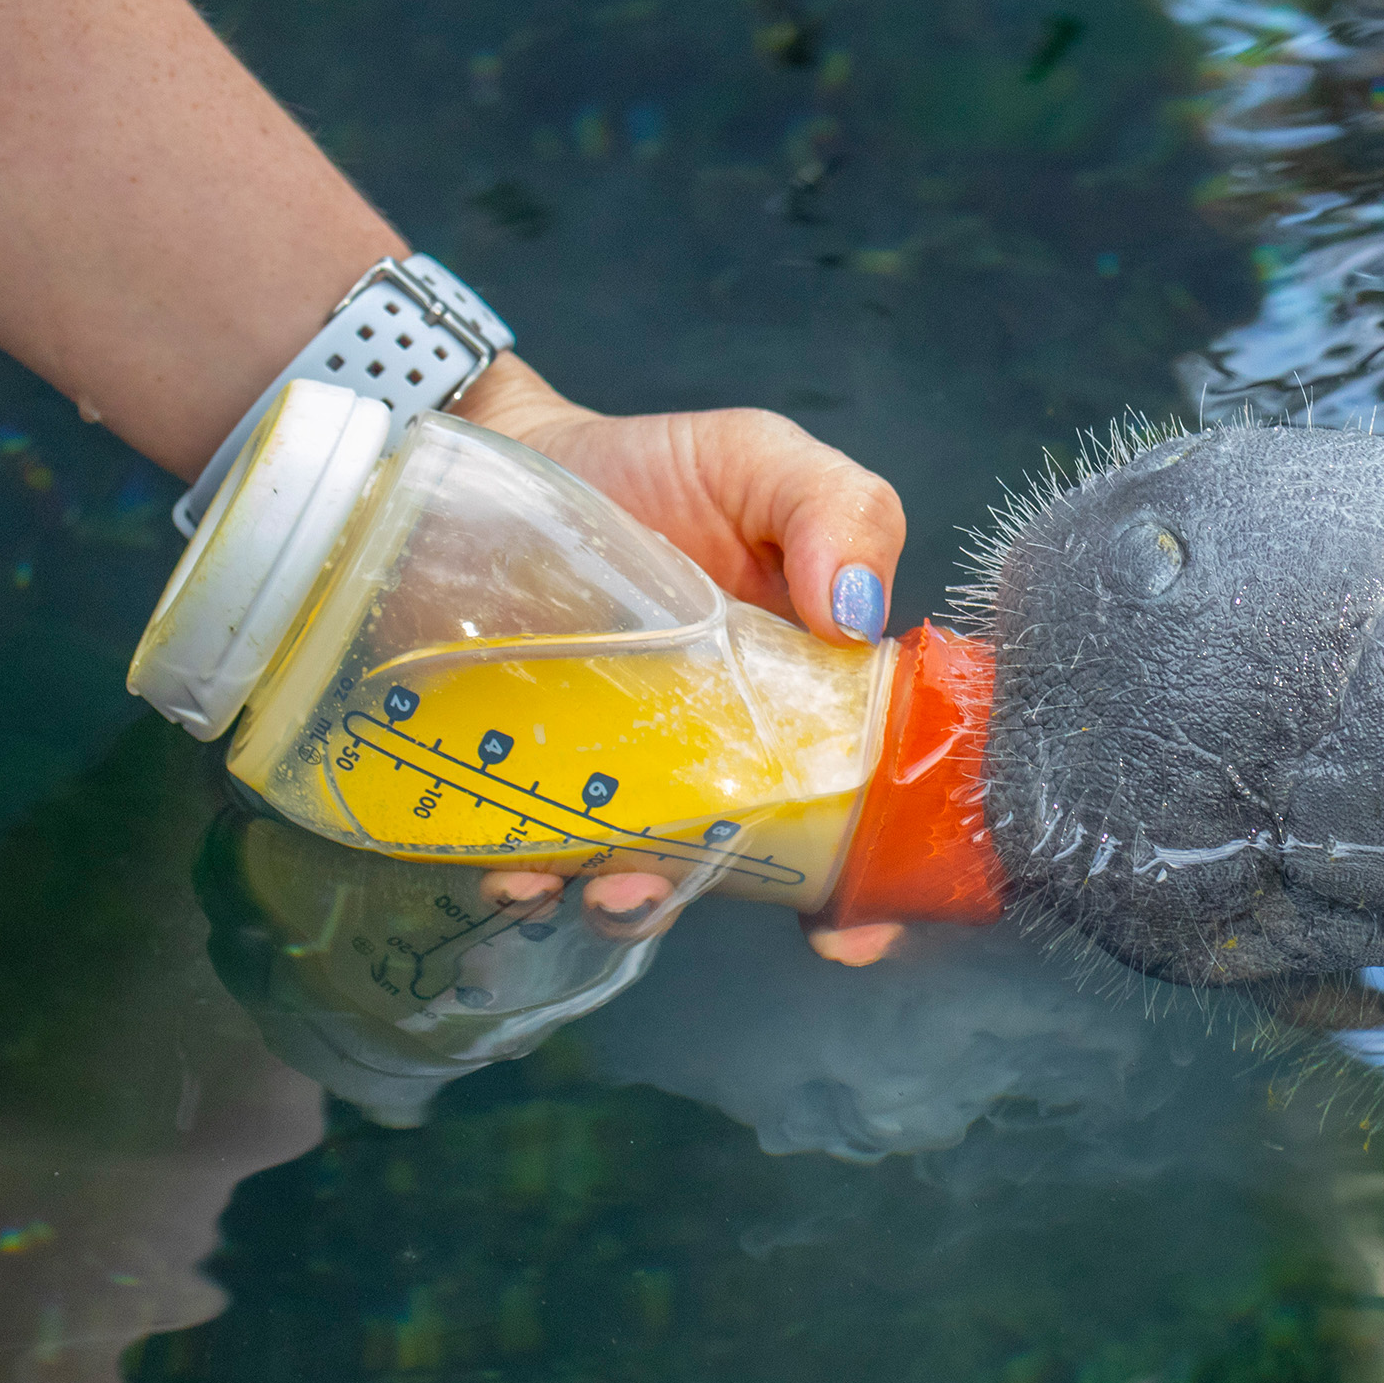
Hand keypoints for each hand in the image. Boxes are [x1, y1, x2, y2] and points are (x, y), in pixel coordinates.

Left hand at [453, 355, 909, 962]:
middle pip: (757, 871)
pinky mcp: (530, 781)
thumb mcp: (765, 463)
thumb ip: (840, 513)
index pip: (859, 808)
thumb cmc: (656, 468)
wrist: (519, 452)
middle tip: (729, 908)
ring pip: (642, 878)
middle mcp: (723, 761)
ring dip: (634, 903)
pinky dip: (527, 878)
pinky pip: (531, 856)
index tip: (854, 930)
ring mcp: (624, 781)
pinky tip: (518, 867)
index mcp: (804, 702)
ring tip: (616, 885)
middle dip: (753, 913)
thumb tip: (859, 614)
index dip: (866, 885)